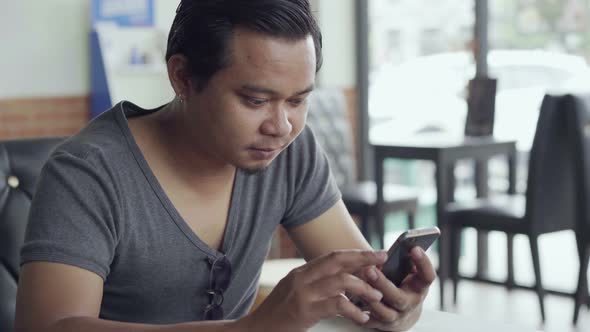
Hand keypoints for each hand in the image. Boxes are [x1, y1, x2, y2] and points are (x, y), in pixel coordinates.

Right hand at [242, 250, 387, 331]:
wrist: (256, 330)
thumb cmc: (278, 315)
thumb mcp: (295, 292)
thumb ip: (314, 284)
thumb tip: (341, 280)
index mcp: (301, 273)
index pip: (332, 256)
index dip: (356, 253)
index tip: (375, 253)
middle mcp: (301, 278)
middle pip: (337, 261)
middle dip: (363, 259)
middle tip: (383, 260)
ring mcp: (302, 293)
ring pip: (340, 281)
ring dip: (363, 287)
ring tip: (376, 296)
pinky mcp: (304, 311)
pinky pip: (336, 305)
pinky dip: (354, 310)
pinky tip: (362, 317)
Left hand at [359, 247, 435, 330]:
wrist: (403, 311)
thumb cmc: (403, 284)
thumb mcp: (408, 272)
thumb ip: (401, 261)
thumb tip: (386, 250)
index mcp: (419, 287)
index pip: (427, 276)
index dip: (423, 263)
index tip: (414, 248)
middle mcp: (410, 304)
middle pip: (398, 297)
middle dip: (382, 284)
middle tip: (369, 269)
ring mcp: (397, 317)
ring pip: (383, 312)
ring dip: (368, 298)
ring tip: (356, 284)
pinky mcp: (382, 326)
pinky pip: (369, 320)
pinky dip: (359, 312)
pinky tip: (350, 300)